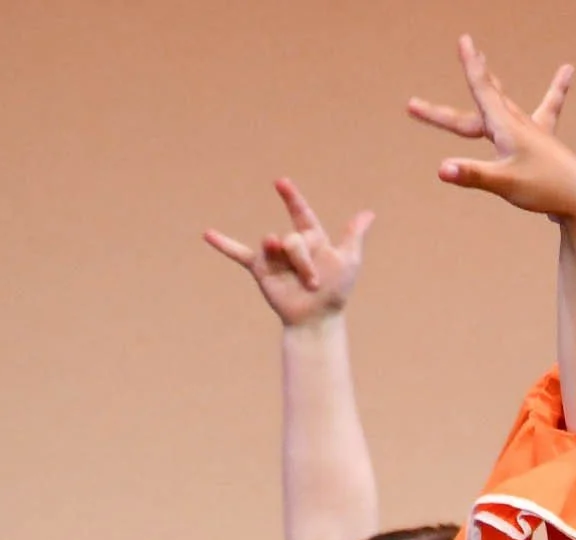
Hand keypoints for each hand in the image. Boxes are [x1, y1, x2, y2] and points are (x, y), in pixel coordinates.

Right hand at [205, 179, 372, 326]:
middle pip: (292, 238)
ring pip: (275, 246)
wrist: (317, 319)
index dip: (291, 197)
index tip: (281, 183)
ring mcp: (274, 255)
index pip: (301, 212)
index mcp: (311, 238)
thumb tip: (368, 214)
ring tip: (304, 283)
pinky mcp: (261, 269)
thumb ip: (354, 236)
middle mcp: (291, 244)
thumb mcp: (349, 261)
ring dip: (292, 264)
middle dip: (304, 260)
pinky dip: (224, 244)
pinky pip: (239, 253)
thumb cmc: (336, 292)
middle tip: (315, 283)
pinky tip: (207, 234)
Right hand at [408, 35, 575, 221]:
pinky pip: (548, 109)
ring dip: (492, 84)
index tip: (464, 39)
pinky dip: (557, 89)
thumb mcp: (503, 183)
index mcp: (506, 126)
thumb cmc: (544, 189)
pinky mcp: (545, 141)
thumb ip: (472, 174)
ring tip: (483, 62)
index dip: (470, 67)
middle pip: (486, 97)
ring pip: (506, 102)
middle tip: (466, 45)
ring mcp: (532, 130)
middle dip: (473, 74)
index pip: (482, 90)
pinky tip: (568, 70)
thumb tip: (441, 169)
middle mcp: (518, 122)